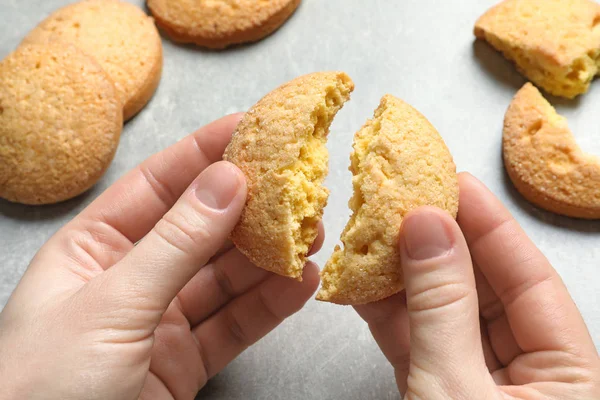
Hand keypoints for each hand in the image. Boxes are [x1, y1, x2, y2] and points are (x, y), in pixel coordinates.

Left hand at [0, 114, 321, 399]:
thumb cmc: (43, 386)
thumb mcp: (113, 303)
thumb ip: (176, 244)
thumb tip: (228, 182)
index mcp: (94, 247)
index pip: (158, 185)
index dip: (205, 153)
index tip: (251, 127)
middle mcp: (130, 277)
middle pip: (201, 231)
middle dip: (251, 210)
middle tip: (298, 188)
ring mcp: (160, 320)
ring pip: (225, 278)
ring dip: (270, 257)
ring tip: (312, 234)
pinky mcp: (185, 361)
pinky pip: (235, 325)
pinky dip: (270, 306)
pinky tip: (299, 284)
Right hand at [356, 173, 599, 398]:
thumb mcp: (455, 389)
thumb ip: (442, 308)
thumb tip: (426, 228)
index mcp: (565, 376)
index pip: (531, 280)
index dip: (490, 225)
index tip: (454, 182)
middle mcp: (526, 375)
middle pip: (484, 291)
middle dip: (438, 246)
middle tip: (404, 202)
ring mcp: (475, 384)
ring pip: (442, 314)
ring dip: (402, 279)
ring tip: (373, 235)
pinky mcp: (435, 393)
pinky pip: (414, 343)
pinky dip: (386, 316)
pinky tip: (361, 284)